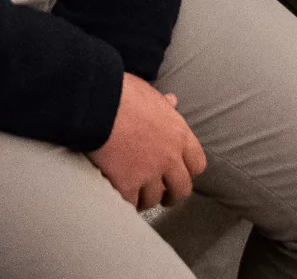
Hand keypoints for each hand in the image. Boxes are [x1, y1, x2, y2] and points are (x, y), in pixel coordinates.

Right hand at [90, 73, 206, 210]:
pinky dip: (126, 200)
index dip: (188, 171)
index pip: (197, 164)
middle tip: (164, 196)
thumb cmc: (122, 94)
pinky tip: (121, 195)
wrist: (98, 105)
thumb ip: (164, 104)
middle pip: (181, 189)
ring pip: (154, 198)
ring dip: (146, 199)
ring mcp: (149, 173)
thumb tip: (172, 101)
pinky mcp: (127, 184)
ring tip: (137, 197)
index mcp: (179, 135)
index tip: (178, 173)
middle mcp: (169, 158)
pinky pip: (131, 202)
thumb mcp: (150, 94)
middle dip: (173, 195)